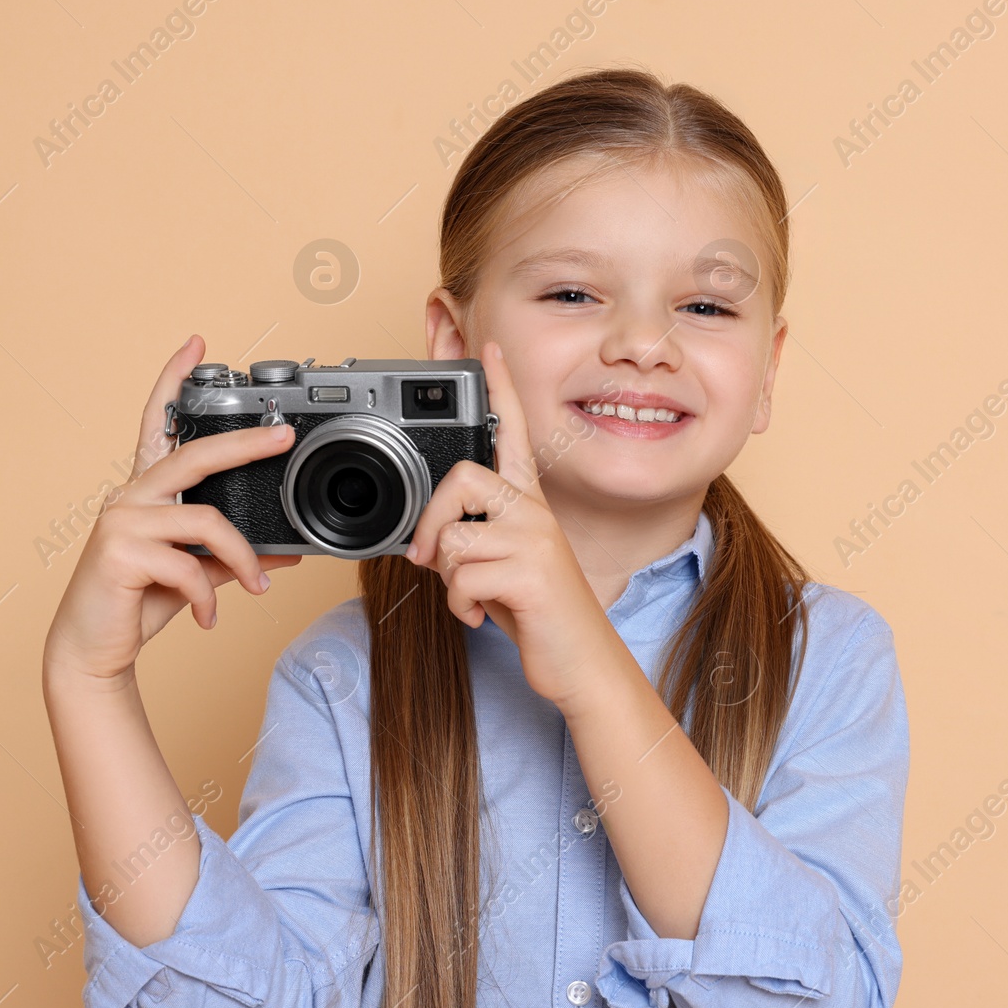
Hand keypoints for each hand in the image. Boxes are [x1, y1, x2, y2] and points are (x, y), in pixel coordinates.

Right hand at [42, 335, 302, 684]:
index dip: (173, 381)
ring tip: (258, 587)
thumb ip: (234, 557)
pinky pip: (189, 566)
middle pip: (194, 455)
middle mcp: (129, 496)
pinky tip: (208, 618)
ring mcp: (121, 520)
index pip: (157, 423)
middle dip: (245, 443)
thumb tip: (289, 552)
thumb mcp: (195, 573)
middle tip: (283, 438)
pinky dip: (209, 596)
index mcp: (145, 491)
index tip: (196, 344)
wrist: (94, 650)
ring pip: (207, 521)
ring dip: (243, 559)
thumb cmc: (138, 603)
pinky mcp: (118, 553)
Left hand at [404, 341, 617, 707]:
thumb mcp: (500, 567)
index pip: (514, 431)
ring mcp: (535, 540)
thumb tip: (426, 541)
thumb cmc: (539, 613)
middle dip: (433, 522)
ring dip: (448, 579)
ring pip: (456, 537)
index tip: (490, 346)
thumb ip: (471, 540)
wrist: (582, 662)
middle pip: (463, 478)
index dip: (501, 388)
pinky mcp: (531, 573)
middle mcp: (535, 512)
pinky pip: (463, 577)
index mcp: (529, 503)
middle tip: (429, 559)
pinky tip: (480, 617)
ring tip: (471, 597)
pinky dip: (459, 606)